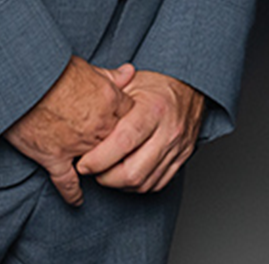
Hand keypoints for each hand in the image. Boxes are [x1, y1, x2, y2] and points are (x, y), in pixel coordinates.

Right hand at [3, 56, 134, 205]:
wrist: (21, 81)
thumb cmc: (51, 69)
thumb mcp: (85, 66)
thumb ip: (110, 75)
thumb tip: (130, 72)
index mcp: (109, 100)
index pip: (131, 115)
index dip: (128, 119)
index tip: (125, 123)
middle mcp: (98, 125)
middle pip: (119, 143)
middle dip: (119, 146)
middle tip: (118, 152)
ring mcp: (77, 144)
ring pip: (98, 163)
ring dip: (100, 167)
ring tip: (102, 173)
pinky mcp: (53, 157)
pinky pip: (67, 181)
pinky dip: (72, 193)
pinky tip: (77, 201)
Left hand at [76, 70, 207, 192]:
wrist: (191, 87)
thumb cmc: (156, 85)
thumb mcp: (130, 83)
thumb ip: (105, 98)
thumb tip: (77, 108)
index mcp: (154, 108)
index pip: (123, 142)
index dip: (99, 158)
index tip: (83, 162)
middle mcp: (169, 131)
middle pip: (133, 172)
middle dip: (105, 177)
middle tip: (92, 169)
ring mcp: (178, 148)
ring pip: (144, 183)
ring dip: (119, 184)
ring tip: (106, 171)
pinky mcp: (182, 159)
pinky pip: (156, 184)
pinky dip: (136, 185)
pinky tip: (125, 174)